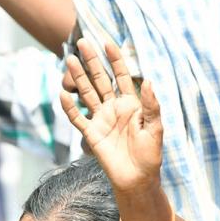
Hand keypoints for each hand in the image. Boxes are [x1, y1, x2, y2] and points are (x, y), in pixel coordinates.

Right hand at [60, 39, 162, 193]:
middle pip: (101, 80)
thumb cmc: (150, 155)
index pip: (123, 78)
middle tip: (82, 41)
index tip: (108, 44)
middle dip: (92, 61)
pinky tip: (64, 94)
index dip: (116, 61)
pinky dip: (70, 107)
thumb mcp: (155, 129)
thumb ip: (151, 106)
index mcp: (132, 105)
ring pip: (87, 93)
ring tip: (71, 59)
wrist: (137, 179)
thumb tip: (149, 81)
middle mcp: (114, 109)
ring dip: (79, 77)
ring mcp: (101, 120)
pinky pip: (77, 118)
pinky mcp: (91, 134)